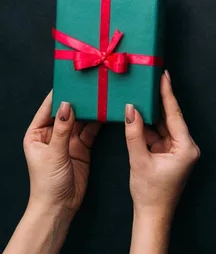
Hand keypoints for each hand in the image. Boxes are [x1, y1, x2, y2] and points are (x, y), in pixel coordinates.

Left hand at [23, 91, 101, 216]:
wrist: (60, 206)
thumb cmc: (48, 182)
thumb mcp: (54, 153)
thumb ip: (62, 129)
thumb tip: (67, 105)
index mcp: (37, 133)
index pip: (48, 109)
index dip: (58, 95)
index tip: (71, 80)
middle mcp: (52, 134)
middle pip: (67, 112)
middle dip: (78, 100)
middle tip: (90, 86)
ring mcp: (68, 140)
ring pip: (81, 120)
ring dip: (90, 110)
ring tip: (101, 96)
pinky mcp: (83, 147)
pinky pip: (91, 130)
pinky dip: (99, 122)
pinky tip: (106, 112)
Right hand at [125, 71, 199, 220]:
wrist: (152, 215)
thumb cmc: (150, 193)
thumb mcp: (139, 160)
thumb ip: (134, 134)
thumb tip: (131, 110)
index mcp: (186, 147)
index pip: (175, 115)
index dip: (167, 94)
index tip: (164, 77)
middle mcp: (187, 146)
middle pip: (171, 118)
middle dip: (160, 100)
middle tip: (153, 78)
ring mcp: (179, 150)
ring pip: (164, 126)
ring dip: (152, 113)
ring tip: (142, 92)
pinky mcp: (170, 154)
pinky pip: (159, 135)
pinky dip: (148, 127)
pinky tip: (138, 114)